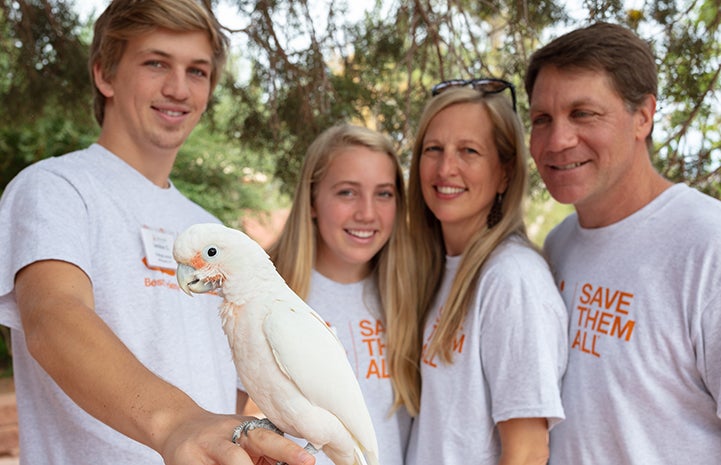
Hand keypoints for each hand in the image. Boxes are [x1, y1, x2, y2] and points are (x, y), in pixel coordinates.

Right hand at [159, 412, 314, 464]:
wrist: (176, 426)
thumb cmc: (219, 440)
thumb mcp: (243, 441)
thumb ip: (264, 452)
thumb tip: (296, 464)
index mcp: (248, 429)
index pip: (271, 438)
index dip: (289, 450)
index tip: (308, 461)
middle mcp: (229, 433)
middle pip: (256, 442)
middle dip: (279, 451)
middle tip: (300, 462)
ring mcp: (207, 446)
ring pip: (233, 458)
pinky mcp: (186, 460)